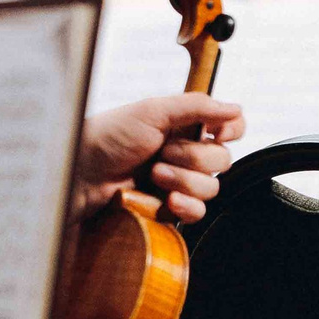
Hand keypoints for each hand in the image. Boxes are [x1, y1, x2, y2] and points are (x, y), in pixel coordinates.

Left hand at [75, 94, 245, 224]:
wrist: (83, 174)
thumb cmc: (110, 136)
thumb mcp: (152, 111)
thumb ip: (196, 106)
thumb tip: (235, 108)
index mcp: (184, 125)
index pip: (229, 127)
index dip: (231, 131)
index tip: (218, 133)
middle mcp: (185, 152)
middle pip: (222, 159)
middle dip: (193, 158)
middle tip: (162, 153)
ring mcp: (178, 181)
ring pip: (211, 187)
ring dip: (184, 180)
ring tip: (154, 174)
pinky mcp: (170, 207)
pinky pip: (198, 212)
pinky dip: (186, 206)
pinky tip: (168, 200)